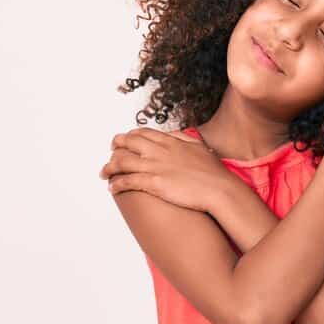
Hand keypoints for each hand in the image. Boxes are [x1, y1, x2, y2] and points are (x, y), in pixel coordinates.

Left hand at [99, 127, 229, 211]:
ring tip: (104, 173)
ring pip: (122, 161)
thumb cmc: (213, 172)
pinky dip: (117, 183)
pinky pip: (128, 181)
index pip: (142, 133)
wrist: (219, 189)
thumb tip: (173, 135)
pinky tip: (112, 188)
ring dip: (109, 167)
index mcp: (170, 141)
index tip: (124, 141)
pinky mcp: (154, 183)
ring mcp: (155, 166)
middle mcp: (159, 151)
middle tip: (111, 153)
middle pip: (127, 143)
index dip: (129, 136)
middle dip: (115, 147)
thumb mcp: (199, 147)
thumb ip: (183, 138)